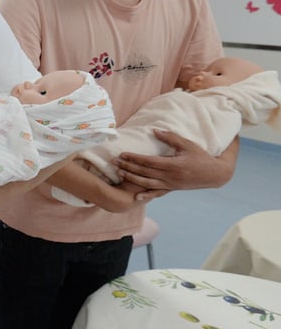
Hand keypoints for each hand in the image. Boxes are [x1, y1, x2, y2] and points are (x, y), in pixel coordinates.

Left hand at [114, 130, 237, 193]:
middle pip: (144, 172)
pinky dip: (146, 195)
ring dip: (132, 179)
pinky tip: (136, 197)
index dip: (134, 158)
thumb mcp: (187, 144)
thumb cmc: (200, 156)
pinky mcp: (172, 189)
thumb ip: (170, 137)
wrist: (215, 174)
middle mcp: (170, 177)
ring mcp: (171, 184)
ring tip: (119, 174)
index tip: (122, 154)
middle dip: (128, 167)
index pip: (148, 161)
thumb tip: (154, 130)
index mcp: (172, 165)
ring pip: (147, 183)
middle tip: (114, 162)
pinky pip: (157, 193)